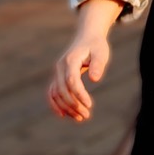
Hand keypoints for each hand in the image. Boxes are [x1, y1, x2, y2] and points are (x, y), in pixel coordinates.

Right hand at [49, 0, 122, 121]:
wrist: (87, 37)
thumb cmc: (96, 46)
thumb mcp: (101, 52)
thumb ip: (98, 64)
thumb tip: (94, 79)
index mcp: (70, 60)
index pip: (71, 81)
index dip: (79, 94)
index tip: (90, 105)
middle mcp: (60, 66)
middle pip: (62, 89)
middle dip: (73, 105)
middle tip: (86, 115)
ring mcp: (57, 72)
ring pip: (55, 93)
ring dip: (66, 107)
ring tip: (81, 117)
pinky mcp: (57, 77)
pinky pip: (52, 92)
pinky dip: (56, 104)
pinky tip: (64, 115)